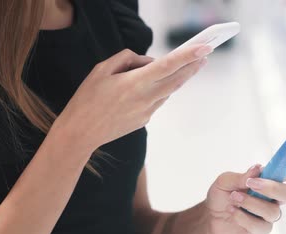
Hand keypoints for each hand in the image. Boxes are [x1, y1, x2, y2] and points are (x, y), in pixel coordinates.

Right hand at [57, 45, 212, 149]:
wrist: (81, 133)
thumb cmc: (87, 99)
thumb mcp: (101, 69)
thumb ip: (127, 60)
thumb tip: (147, 62)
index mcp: (135, 83)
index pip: (168, 66)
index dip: (188, 56)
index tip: (204, 48)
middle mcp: (145, 98)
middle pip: (177, 80)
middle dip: (193, 66)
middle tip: (205, 55)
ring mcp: (147, 112)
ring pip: (167, 90)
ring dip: (177, 78)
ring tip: (183, 66)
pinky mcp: (144, 120)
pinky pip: (156, 101)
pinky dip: (158, 90)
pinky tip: (151, 86)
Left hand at [204, 156, 285, 233]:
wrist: (209, 215)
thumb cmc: (221, 194)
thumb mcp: (225, 180)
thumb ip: (242, 176)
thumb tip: (258, 169)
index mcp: (269, 181)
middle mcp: (273, 198)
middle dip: (272, 188)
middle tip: (251, 184)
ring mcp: (268, 215)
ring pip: (272, 211)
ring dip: (251, 203)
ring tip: (233, 198)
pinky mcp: (261, 229)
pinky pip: (260, 226)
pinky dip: (243, 217)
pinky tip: (232, 212)